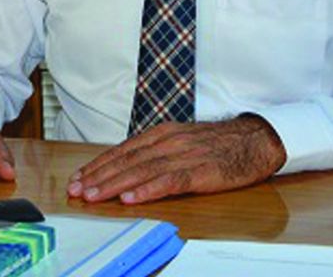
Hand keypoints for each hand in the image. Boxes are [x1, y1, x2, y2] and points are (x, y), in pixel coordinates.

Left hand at [66, 114, 285, 203]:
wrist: (255, 139)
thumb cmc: (217, 143)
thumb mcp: (180, 140)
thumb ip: (155, 151)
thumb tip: (126, 166)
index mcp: (161, 133)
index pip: (122, 150)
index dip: (98, 164)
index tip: (78, 177)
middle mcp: (168, 142)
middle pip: (126, 160)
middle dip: (98, 176)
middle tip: (77, 190)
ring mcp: (184, 156)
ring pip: (141, 171)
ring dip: (114, 184)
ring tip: (94, 195)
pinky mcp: (201, 171)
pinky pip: (169, 181)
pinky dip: (147, 190)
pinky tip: (130, 198)